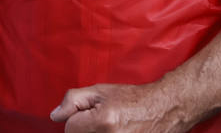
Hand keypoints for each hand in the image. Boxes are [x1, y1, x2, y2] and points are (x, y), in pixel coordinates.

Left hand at [50, 82, 190, 132]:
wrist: (165, 110)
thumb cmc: (135, 99)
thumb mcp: (102, 91)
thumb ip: (74, 100)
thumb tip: (55, 115)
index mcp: (103, 121)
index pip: (69, 129)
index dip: (77, 119)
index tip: (91, 115)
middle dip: (85, 130)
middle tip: (103, 122)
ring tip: (111, 128)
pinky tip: (116, 132)